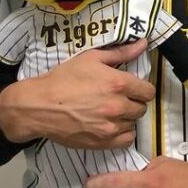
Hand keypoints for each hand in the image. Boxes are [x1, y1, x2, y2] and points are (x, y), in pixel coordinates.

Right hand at [0, 41, 154, 147]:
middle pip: (141, 108)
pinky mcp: (101, 142)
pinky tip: (111, 126)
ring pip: (133, 124)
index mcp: (118, 83)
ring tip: (111, 112)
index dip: (141, 89)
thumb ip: (121, 53)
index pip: (148, 91)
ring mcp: (110, 127)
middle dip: (133, 103)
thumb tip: (144, 44)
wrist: (38, 106)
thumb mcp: (91, 58)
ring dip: (126, 118)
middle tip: (119, 99)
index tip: (132, 89)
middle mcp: (117, 106)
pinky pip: (126, 140)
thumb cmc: (63, 78)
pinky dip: (122, 134)